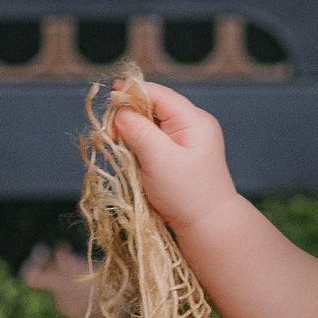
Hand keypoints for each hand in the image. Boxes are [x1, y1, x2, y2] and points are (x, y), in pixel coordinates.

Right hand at [108, 81, 240, 233]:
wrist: (208, 225)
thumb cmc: (186, 194)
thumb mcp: (159, 160)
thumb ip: (139, 131)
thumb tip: (121, 111)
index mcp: (194, 120)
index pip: (159, 94)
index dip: (132, 92)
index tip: (108, 97)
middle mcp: (193, 124)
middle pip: (154, 106)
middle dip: (130, 115)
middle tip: (110, 132)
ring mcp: (187, 138)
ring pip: (151, 123)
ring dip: (133, 131)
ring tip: (120, 145)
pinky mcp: (180, 152)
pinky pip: (154, 139)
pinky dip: (140, 143)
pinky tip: (132, 155)